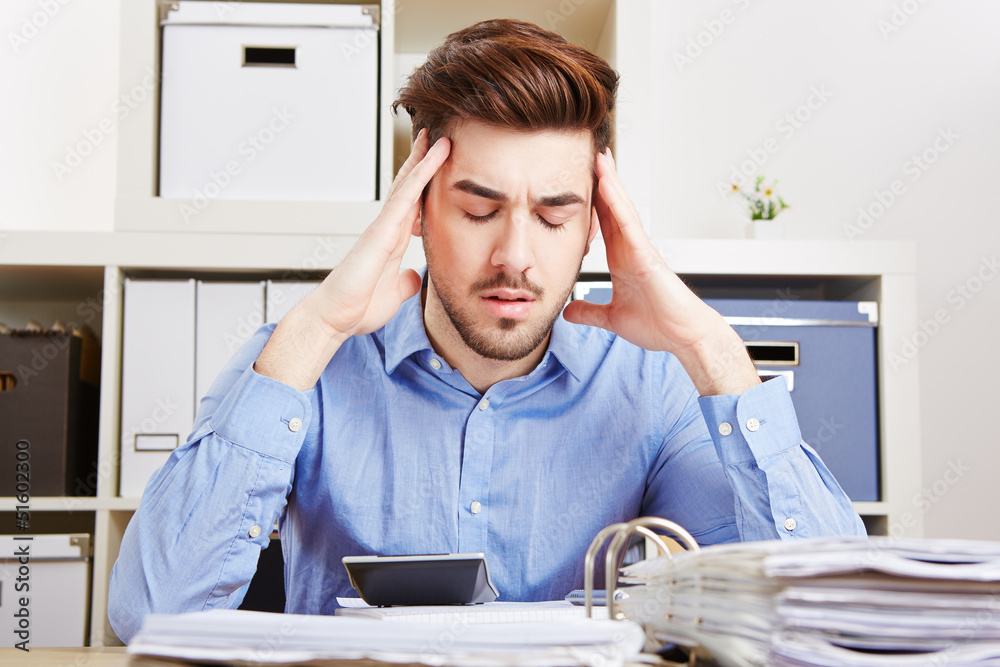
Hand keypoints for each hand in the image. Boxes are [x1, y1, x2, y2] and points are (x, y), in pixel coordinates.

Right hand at [303, 129, 449, 338]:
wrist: (334, 318)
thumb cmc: (357, 308)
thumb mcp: (395, 293)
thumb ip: (406, 281)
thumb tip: (416, 275)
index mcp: (392, 241)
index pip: (413, 205)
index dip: (425, 185)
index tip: (438, 168)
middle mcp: (387, 228)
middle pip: (408, 187)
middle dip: (422, 162)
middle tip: (437, 138)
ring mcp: (383, 226)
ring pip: (408, 184)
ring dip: (424, 159)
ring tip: (439, 137)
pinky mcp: (382, 230)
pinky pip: (406, 195)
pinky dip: (421, 173)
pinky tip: (434, 156)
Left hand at [562, 149, 758, 395]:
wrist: (683, 337)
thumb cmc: (657, 325)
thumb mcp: (612, 318)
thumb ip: (590, 311)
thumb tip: (569, 311)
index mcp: (621, 259)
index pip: (602, 223)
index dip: (591, 202)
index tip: (576, 183)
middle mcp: (630, 248)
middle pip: (612, 208)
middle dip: (601, 182)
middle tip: (587, 155)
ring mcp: (639, 248)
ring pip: (621, 208)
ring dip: (609, 182)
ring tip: (597, 157)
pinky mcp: (646, 254)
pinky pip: (629, 222)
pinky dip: (617, 201)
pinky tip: (606, 182)